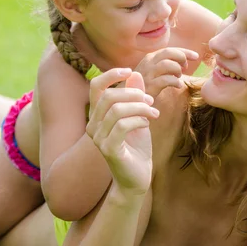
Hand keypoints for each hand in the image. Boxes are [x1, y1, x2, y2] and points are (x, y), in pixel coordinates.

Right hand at [86, 69, 158, 193]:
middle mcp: (93, 126)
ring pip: (117, 110)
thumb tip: (134, 74)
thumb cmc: (137, 146)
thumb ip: (135, 97)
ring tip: (153, 112)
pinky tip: (148, 123)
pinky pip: (122, 126)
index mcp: (97, 115)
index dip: (111, 74)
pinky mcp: (109, 150)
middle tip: (150, 100)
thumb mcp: (138, 116)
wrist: (138, 176)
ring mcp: (99, 139)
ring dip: (140, 107)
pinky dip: (139, 120)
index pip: (96, 86)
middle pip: (109, 96)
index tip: (130, 71)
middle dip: (133, 93)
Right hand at [134, 48, 198, 97]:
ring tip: (178, 77)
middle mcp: (148, 63)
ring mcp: (148, 73)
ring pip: (168, 64)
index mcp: (151, 58)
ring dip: (178, 70)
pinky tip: (177, 86)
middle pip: (169, 52)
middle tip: (185, 67)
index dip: (185, 52)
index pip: (170, 50)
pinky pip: (167, 80)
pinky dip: (176, 82)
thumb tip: (184, 62)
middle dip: (181, 57)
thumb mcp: (155, 71)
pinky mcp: (149, 86)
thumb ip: (167, 65)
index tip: (196, 56)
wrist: (128, 98)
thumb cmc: (145, 85)